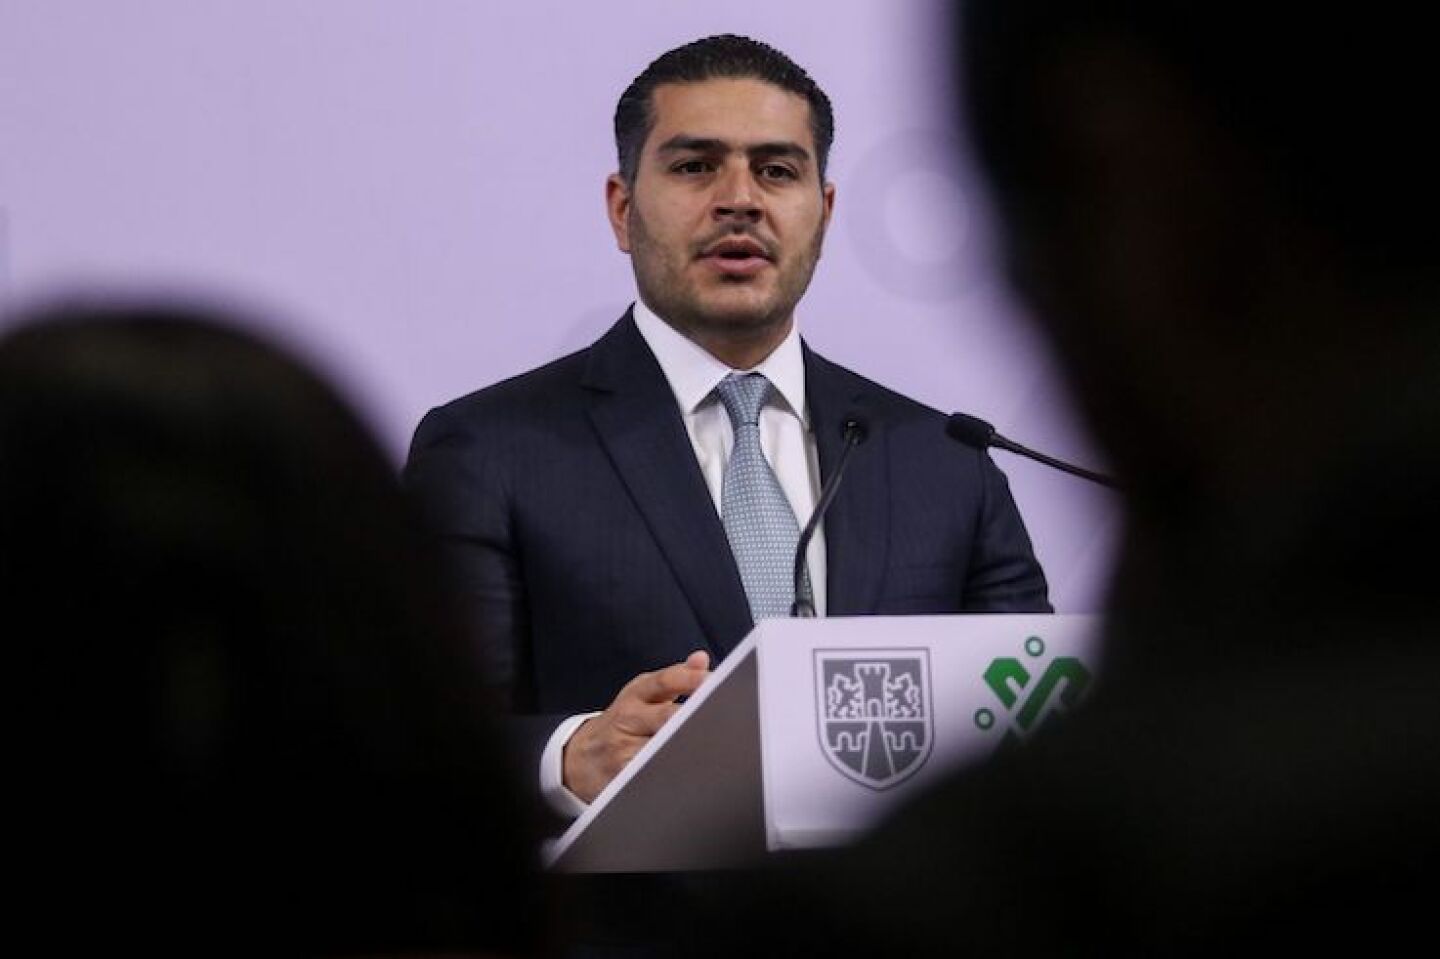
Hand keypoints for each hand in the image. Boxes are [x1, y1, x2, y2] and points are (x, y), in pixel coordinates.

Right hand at [562, 650, 710, 803]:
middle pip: (665, 718)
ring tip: (715, 749)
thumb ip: (676, 677)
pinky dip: (671, 774)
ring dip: (686, 749)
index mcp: (636, 694)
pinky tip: (692, 775)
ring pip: (660, 750)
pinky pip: (651, 776)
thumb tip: (702, 659)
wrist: (579, 756)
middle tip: (724, 720)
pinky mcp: (620, 779)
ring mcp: (622, 750)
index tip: (714, 682)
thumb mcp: (643, 693)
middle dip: (693, 719)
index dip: (691, 680)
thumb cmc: (623, 722)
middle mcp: (627, 719)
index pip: (664, 681)